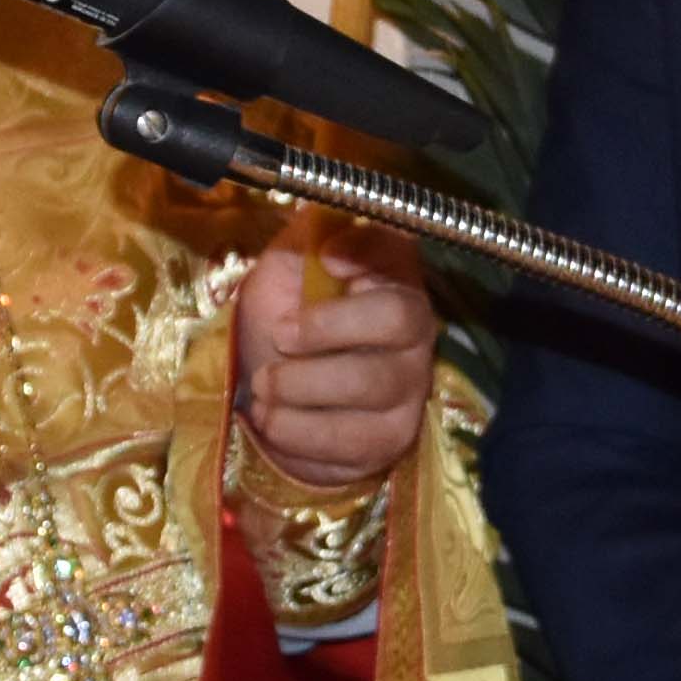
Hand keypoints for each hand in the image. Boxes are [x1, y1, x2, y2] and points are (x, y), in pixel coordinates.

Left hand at [236, 230, 438, 494]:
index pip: (399, 268)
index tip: (324, 261)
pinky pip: (348, 442)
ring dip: (298, 387)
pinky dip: (294, 431)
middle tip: (276, 337)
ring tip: (262, 385)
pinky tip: (271, 417)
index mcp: (395, 281)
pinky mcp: (389, 443)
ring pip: (369, 387)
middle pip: (394, 327)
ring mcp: (409, 393)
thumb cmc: (281, 315)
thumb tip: (331, 243)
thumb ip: (307, 237)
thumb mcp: (286, 264)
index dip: (366, 261)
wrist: (265, 386)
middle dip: (322, 334)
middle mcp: (417, 336)